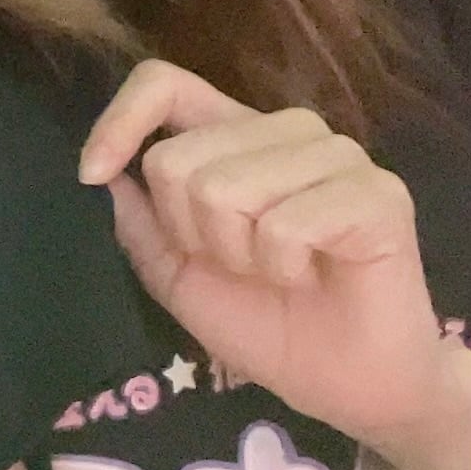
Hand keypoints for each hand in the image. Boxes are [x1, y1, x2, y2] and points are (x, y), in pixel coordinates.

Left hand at [80, 59, 460, 461]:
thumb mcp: (178, 276)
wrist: (346, 385)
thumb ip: (139, 223)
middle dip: (190, 232)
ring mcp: (337, 156)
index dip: (119, 121)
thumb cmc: (266, 325)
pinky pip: (285, 224)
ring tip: (280, 271)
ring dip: (239, 254)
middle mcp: (286, 131)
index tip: (92, 174)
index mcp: (236, 137)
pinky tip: (313, 277)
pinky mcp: (378, 193)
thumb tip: (102, 172)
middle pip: (179, 157)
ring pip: (225, 188)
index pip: (164, 84)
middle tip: (239, 266)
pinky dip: (284, 267)